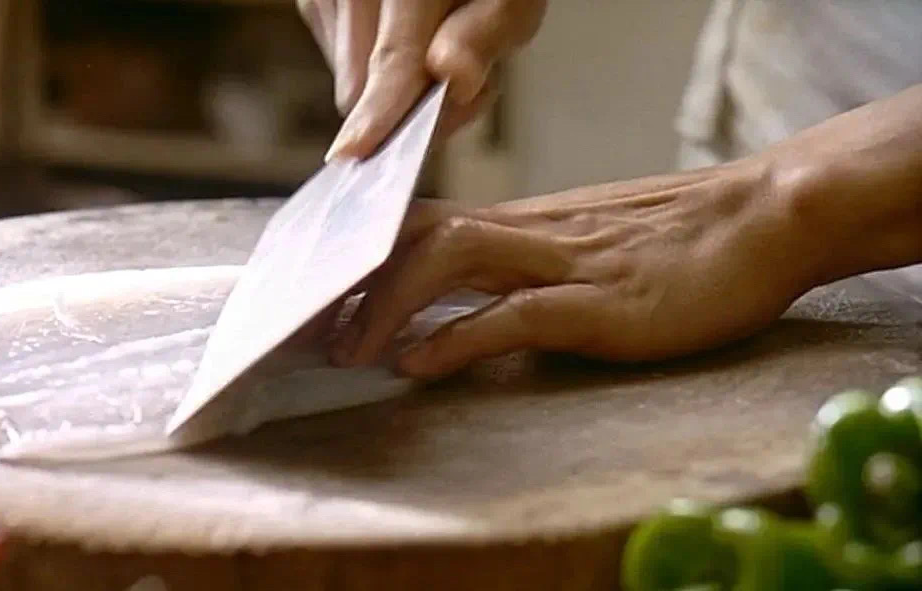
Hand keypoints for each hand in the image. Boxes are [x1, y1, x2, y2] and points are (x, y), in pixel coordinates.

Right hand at [295, 0, 546, 159]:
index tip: (355, 151)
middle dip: (407, 106)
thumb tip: (451, 77)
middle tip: (469, 86)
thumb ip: (485, 37)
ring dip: (394, 87)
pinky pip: (342, 63)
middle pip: (360, 84)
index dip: (379, 111)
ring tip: (441, 48)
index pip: (393, 58)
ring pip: (349, 79)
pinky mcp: (316, 2)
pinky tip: (412, 39)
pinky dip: (378, 66)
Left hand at [329, 156, 822, 377]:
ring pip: (449, 261)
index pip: (426, 223)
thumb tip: (477, 300)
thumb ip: (534, 264)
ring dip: (389, 306)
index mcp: (529, 222)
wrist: (766, 217)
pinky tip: (417, 364)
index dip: (369, 253)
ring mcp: (566, 261)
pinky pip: (511, 313)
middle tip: (318, 330)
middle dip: (359, 283)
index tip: (329, 291)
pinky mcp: (601, 301)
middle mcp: (534, 232)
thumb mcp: (592, 243)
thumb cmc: (683, 237)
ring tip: (351, 350)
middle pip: (418, 237)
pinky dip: (456, 337)